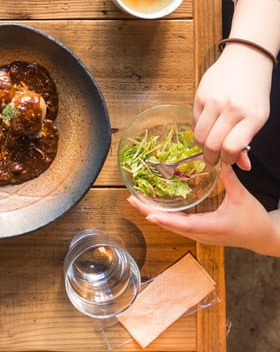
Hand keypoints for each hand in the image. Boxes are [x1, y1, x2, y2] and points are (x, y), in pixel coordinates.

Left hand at [127, 164, 279, 253]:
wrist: (263, 237)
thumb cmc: (253, 218)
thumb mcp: (241, 196)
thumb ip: (228, 177)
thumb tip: (219, 157)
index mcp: (212, 227)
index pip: (184, 225)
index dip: (165, 220)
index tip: (148, 214)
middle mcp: (203, 235)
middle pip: (172, 226)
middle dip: (150, 214)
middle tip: (131, 200)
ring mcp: (201, 236)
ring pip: (173, 227)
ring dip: (155, 215)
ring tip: (137, 203)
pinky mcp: (201, 233)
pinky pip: (179, 226)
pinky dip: (165, 218)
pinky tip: (155, 209)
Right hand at [192, 43, 272, 166]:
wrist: (246, 62)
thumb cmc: (254, 93)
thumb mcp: (258, 118)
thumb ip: (246, 142)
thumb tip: (243, 166)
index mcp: (252, 117)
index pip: (231, 147)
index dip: (226, 160)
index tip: (226, 160)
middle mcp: (231, 108)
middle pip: (212, 143)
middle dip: (211, 157)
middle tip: (213, 160)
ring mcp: (214, 100)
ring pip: (199, 134)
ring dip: (202, 145)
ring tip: (207, 146)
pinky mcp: (200, 94)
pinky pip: (194, 120)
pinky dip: (198, 129)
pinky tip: (206, 128)